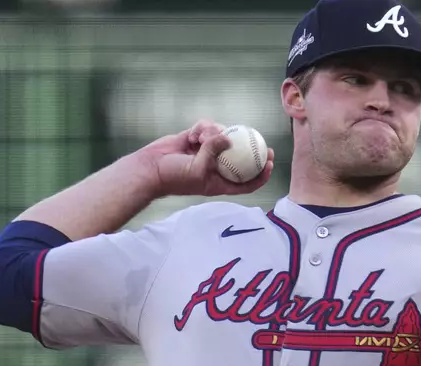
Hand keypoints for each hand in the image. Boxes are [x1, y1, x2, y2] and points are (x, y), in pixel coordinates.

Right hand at [139, 119, 273, 196]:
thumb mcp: (196, 168)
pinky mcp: (194, 140)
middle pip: (240, 157)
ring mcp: (205, 152)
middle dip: (253, 149)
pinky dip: (202, 129)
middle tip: (262, 141)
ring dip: (215, 134)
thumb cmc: (173, 177)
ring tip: (201, 138)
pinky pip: (206, 129)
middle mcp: (215, 167)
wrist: (149, 168)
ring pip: (222, 138)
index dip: (261, 175)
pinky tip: (193, 134)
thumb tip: (228, 136)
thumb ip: (213, 152)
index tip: (270, 164)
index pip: (246, 182)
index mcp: (219, 181)